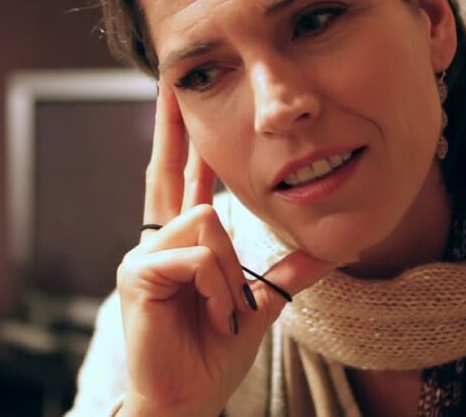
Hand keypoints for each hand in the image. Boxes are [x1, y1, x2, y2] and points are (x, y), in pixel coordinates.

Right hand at [116, 84, 335, 416]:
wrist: (187, 397)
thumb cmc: (212, 351)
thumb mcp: (258, 303)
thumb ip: (285, 271)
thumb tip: (327, 250)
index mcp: (183, 240)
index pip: (182, 177)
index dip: (179, 136)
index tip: (177, 96)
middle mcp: (159, 238)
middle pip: (166, 168)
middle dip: (170, 123)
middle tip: (172, 79)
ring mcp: (144, 254)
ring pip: (207, 221)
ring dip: (231, 272)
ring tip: (228, 310)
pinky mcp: (139, 274)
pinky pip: (197, 256)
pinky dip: (219, 289)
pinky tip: (216, 316)